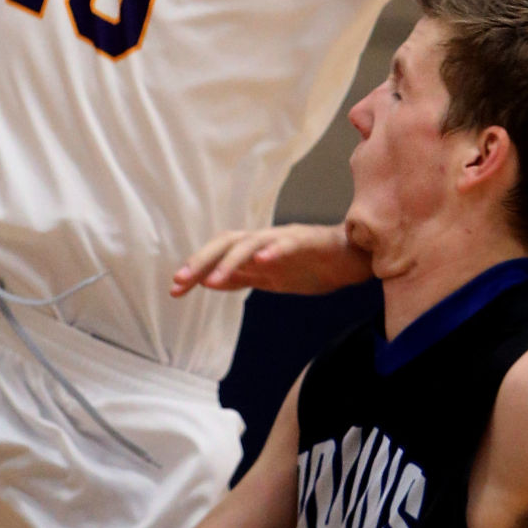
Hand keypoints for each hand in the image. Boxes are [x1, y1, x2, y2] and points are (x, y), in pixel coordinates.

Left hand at [171, 223, 373, 297]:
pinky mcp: (308, 241)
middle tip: (181, 281)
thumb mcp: (270, 278)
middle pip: (227, 242)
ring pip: (252, 242)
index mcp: (255, 251)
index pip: (219, 254)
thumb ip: (241, 278)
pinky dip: (274, 250)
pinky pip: (288, 244)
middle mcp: (265, 240)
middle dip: (202, 260)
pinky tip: (262, 260)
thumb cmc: (311, 265)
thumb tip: (207, 281)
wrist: (352, 258)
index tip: (175, 288)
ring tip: (214, 279)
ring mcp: (286, 238)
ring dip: (231, 260)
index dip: (196, 267)